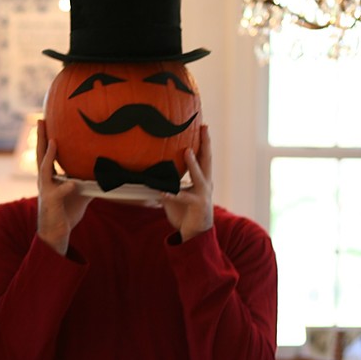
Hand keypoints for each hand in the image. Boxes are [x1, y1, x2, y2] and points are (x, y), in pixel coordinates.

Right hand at [36, 120, 92, 254]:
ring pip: (44, 170)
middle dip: (41, 138)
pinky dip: (67, 188)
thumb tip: (106, 173)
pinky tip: (73, 184)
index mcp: (50, 178)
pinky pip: (60, 193)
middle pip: (40, 155)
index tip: (46, 120)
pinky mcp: (51, 203)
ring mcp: (46, 191)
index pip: (47, 154)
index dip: (47, 138)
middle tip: (40, 120)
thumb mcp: (80, 194)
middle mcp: (45, 181)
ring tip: (54, 142)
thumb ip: (88, 182)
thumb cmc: (66, 213)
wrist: (55, 235)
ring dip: (48, 155)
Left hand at [160, 125, 213, 241]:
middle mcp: (206, 184)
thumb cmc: (185, 211)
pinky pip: (183, 198)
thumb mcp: (176, 193)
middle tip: (204, 128)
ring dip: (193, 164)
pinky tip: (163, 192)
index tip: (203, 126)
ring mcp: (203, 194)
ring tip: (187, 151)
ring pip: (199, 176)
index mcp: (203, 179)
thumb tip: (153, 173)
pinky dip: (172, 194)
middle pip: (207, 160)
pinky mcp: (197, 205)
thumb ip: (169, 182)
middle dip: (206, 144)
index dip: (204, 142)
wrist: (196, 232)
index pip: (205, 157)